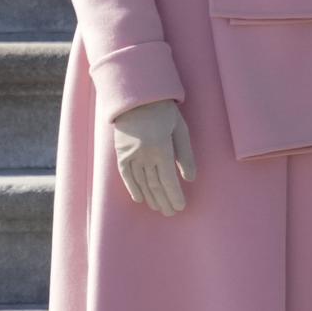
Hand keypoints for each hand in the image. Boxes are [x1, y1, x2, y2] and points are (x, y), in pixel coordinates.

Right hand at [112, 98, 196, 215]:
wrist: (136, 98)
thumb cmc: (164, 112)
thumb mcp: (181, 129)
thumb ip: (186, 155)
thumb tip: (191, 179)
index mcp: (161, 149)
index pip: (169, 181)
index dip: (175, 196)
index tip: (180, 207)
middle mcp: (144, 156)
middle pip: (155, 185)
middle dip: (165, 200)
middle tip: (171, 213)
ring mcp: (130, 155)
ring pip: (141, 183)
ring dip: (151, 197)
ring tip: (159, 208)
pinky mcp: (120, 153)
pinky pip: (126, 175)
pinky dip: (132, 188)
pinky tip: (140, 199)